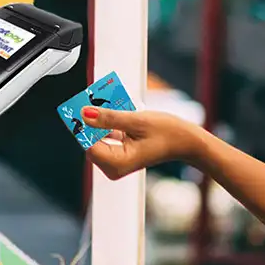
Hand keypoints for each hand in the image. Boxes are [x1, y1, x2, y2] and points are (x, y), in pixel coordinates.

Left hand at [83, 108, 204, 179]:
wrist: (187, 141)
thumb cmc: (168, 133)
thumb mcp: (136, 121)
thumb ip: (108, 118)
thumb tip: (84, 113)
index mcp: (116, 163)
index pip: (87, 143)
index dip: (81, 124)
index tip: (78, 104)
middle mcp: (113, 167)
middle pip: (90, 140)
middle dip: (91, 119)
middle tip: (91, 98)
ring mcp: (116, 161)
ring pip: (98, 136)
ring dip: (100, 119)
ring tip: (104, 101)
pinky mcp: (120, 154)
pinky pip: (107, 137)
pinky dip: (108, 123)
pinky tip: (113, 109)